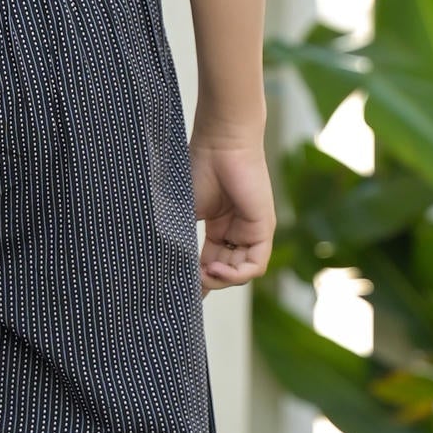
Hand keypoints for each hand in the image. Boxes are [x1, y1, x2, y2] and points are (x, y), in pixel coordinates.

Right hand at [189, 135, 274, 291]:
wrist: (219, 144)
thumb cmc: (198, 168)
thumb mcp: (184, 212)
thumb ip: (181, 240)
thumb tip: (168, 270)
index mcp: (218, 226)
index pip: (210, 263)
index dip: (197, 279)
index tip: (179, 288)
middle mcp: (236, 231)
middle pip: (225, 272)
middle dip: (207, 282)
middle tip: (190, 281)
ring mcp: (251, 231)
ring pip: (240, 273)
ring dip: (221, 280)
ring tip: (204, 274)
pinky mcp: (263, 229)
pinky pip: (254, 266)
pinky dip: (236, 275)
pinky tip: (216, 269)